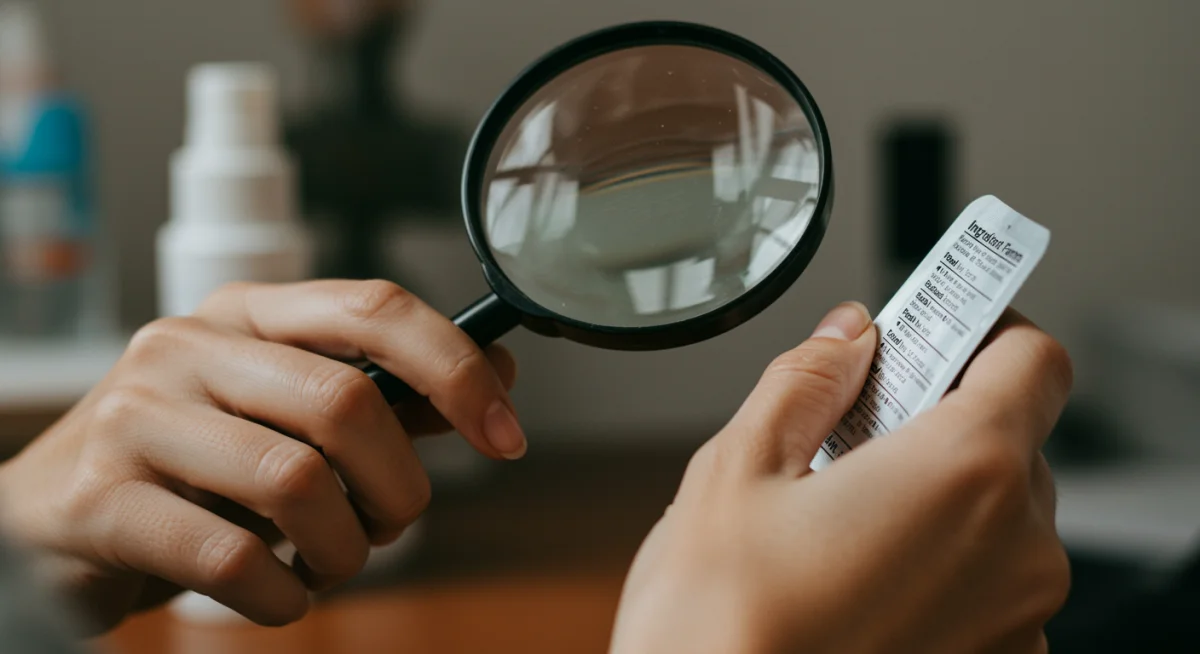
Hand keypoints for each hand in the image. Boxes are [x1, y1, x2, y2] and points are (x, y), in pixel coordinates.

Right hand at [0, 280, 524, 631]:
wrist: (46, 519)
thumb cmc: (189, 464)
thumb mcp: (284, 414)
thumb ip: (388, 397)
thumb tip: (495, 378)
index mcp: (248, 312)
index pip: (374, 308)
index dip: (456, 369)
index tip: (506, 433)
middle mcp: (189, 347)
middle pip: (347, 403)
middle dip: (400, 488)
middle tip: (391, 524)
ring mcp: (138, 418)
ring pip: (297, 482)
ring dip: (345, 548)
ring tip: (329, 562)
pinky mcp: (101, 501)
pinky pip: (233, 558)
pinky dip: (283, 596)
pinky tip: (278, 594)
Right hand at [611, 302, 1071, 653]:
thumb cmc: (717, 627)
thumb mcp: (738, 470)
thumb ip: (806, 382)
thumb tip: (846, 336)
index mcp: (963, 472)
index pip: (1032, 356)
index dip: (982, 327)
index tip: (935, 326)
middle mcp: (1017, 549)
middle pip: (1011, 436)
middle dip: (938, 418)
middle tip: (854, 429)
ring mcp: (1017, 620)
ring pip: (998, 515)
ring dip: (937, 497)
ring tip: (843, 518)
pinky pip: (989, 586)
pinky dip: (942, 565)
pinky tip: (859, 579)